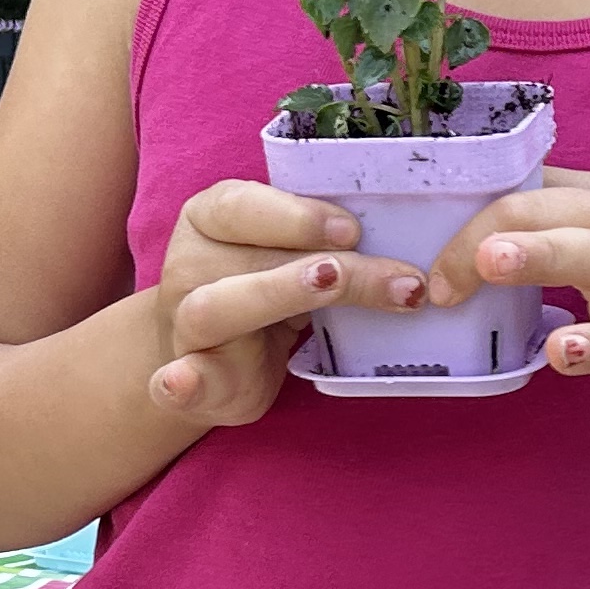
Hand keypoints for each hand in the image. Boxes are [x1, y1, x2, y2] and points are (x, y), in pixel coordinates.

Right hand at [145, 180, 430, 425]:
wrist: (210, 354)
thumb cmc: (265, 287)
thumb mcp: (292, 254)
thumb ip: (328, 241)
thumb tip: (412, 238)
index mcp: (213, 218)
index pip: (244, 205)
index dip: (299, 216)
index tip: (354, 231)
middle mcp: (190, 262)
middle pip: (252, 258)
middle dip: (333, 268)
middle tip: (400, 281)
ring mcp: (186, 322)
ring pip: (218, 307)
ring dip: (280, 294)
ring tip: (329, 285)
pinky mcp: (193, 378)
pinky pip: (180, 380)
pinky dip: (180, 383)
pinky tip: (177, 383)